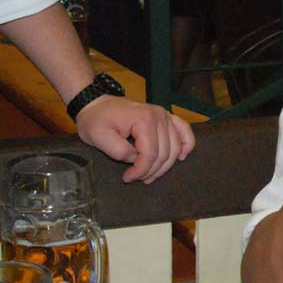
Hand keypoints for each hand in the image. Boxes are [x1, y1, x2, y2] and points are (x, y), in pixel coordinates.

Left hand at [74, 96, 195, 183]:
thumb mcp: (98, 137)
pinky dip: (187, 145)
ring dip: (165, 165)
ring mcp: (165, 115)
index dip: (141, 170)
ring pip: (175, 148)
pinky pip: (185, 131)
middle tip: (135, 178)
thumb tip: (135, 159)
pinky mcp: (166, 117)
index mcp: (144, 119)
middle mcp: (160, 116)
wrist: (96, 104)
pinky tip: (181, 157)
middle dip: (150, 170)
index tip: (127, 178)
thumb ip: (119, 151)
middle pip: (164, 153)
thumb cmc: (95, 120)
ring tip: (149, 174)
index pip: (150, 153)